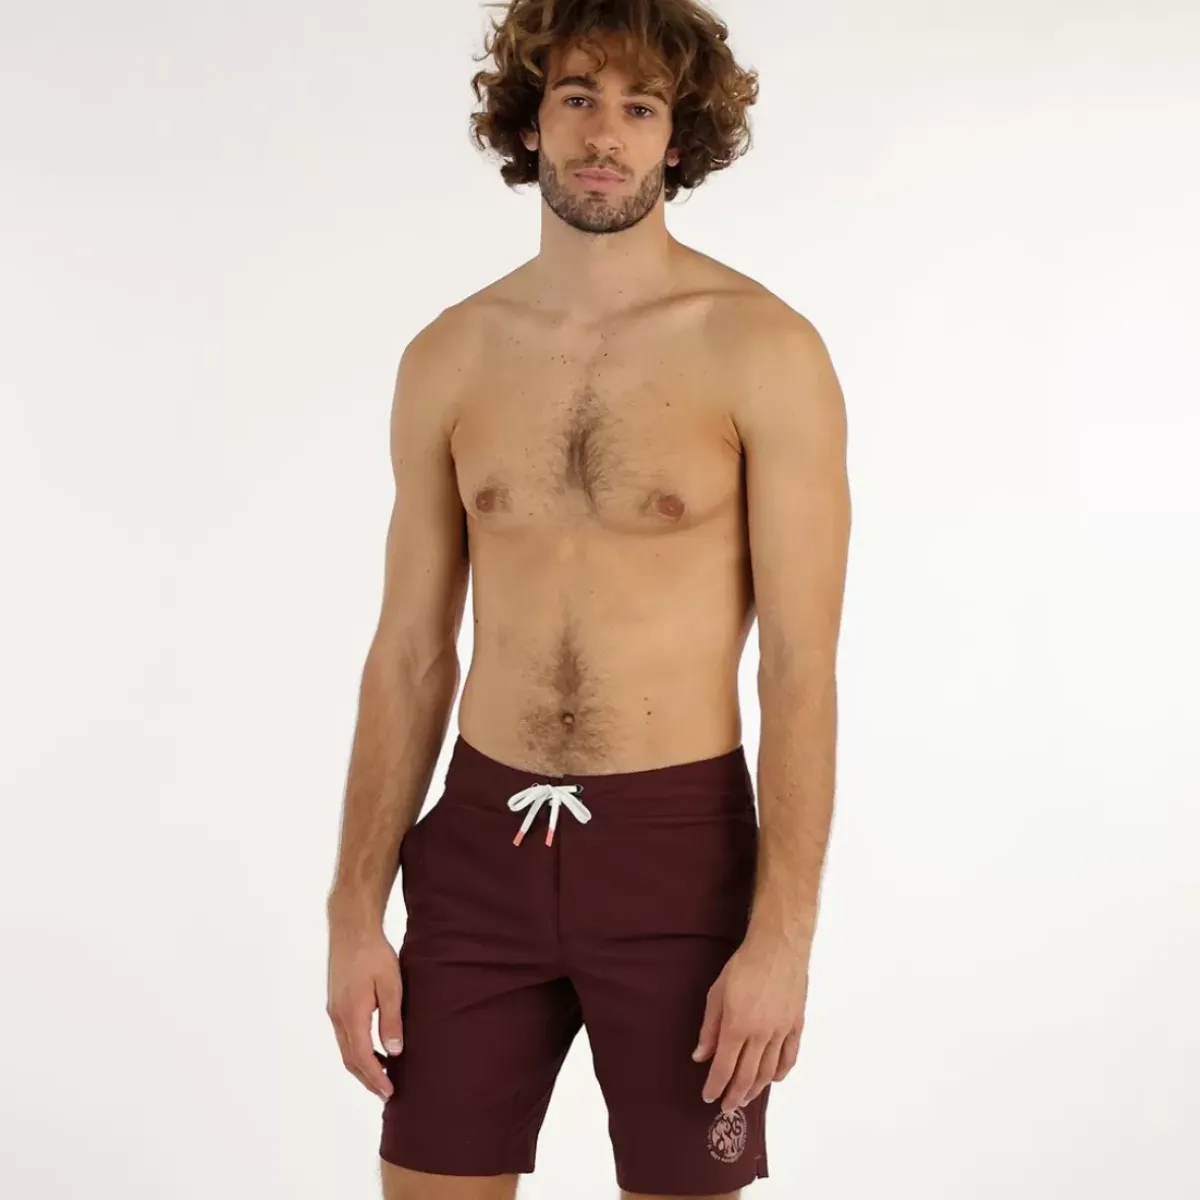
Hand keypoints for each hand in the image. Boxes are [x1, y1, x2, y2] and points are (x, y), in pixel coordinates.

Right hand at [326, 922, 403, 1100]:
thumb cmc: (374, 954)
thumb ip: (391, 1019)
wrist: (351, 929)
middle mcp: (338, 1016)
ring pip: (345, 1048)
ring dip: (362, 1065)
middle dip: (368, 1078)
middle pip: (350, 1059)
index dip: (376, 1078)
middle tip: (386, 1093)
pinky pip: (344, 1036)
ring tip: (381, 1076)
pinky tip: (371, 1048)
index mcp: (352, 1015)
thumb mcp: (391, 985)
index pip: (363, 1057)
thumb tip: (394, 1052)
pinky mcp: (335, 1002)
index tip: (390, 1092)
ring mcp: (334, 1010)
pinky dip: (356, 1050)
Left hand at [692, 933, 808, 1111]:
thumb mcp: (716, 994)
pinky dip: (780, 1073)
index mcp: (737, 1027)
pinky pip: (789, 1057)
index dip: (715, 1086)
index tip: (708, 1097)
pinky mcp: (796, 1026)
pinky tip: (773, 1079)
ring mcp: (781, 1033)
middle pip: (747, 1076)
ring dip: (755, 1089)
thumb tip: (700, 1057)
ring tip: (745, 1098)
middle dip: (734, 1095)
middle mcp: (761, 1035)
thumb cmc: (743, 967)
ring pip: (768, 1072)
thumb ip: (709, 1029)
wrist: (778, 949)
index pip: (724, 1067)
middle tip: (726, 1107)